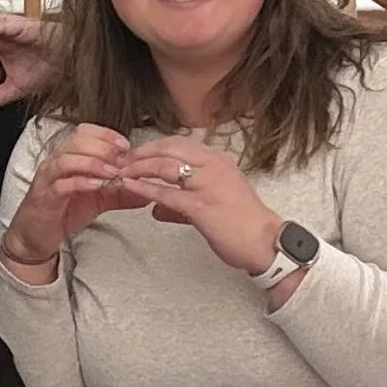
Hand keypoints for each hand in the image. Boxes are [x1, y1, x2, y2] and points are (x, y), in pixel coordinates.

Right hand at [0, 124, 139, 273]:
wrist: (37, 236)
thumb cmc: (65, 211)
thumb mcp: (99, 200)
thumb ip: (121, 193)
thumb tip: (147, 190)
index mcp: (69, 156)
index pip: (85, 132)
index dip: (106, 134)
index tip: (126, 145)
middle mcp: (57, 162)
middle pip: (77, 140)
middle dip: (103, 146)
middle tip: (123, 158)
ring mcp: (49, 178)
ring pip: (67, 158)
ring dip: (93, 162)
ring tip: (112, 172)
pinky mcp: (45, 196)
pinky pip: (61, 184)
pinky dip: (80, 182)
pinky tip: (96, 186)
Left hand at [115, 136, 280, 275]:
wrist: (265, 242)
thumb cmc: (243, 224)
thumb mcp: (213, 205)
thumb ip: (182, 205)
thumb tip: (157, 209)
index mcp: (217, 161)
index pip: (179, 144)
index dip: (154, 147)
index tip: (136, 153)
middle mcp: (213, 166)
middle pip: (169, 148)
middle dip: (141, 152)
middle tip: (122, 160)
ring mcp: (207, 184)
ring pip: (165, 166)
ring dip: (139, 167)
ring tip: (121, 172)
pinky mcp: (201, 206)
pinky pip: (167, 193)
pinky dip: (145, 188)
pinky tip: (130, 187)